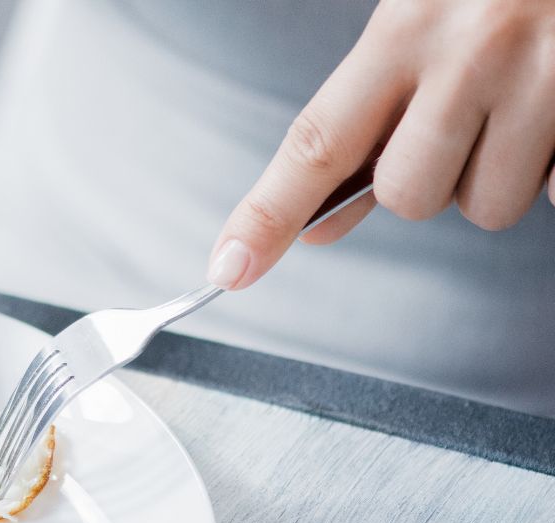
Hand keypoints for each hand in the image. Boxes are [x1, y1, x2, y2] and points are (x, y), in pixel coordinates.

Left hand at [207, 0, 554, 289]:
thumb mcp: (420, 25)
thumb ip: (367, 123)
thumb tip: (317, 225)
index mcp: (407, 26)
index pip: (317, 144)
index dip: (268, 215)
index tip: (230, 266)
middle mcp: (472, 50)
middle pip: (408, 198)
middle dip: (428, 179)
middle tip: (460, 118)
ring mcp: (545, 77)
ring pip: (485, 208)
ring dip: (495, 175)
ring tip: (518, 103)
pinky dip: (552, 171)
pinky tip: (554, 113)